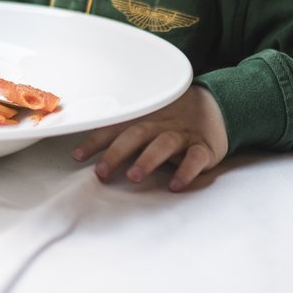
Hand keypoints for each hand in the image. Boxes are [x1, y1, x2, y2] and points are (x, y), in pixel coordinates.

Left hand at [72, 85, 228, 191]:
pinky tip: (175, 185)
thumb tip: (87, 150)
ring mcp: (182, 134)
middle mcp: (159, 124)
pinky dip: (186, 170)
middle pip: (135, 134)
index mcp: (142, 119)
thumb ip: (122, 133)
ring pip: (164, 143)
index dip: (95, 141)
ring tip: (133, 177)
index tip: (77, 156)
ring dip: (147, 160)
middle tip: (102, 172)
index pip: (114, 128)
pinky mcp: (205, 146)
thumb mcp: (146, 121)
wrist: (214, 108)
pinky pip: (196, 157)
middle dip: (116, 153)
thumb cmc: (170, 120)